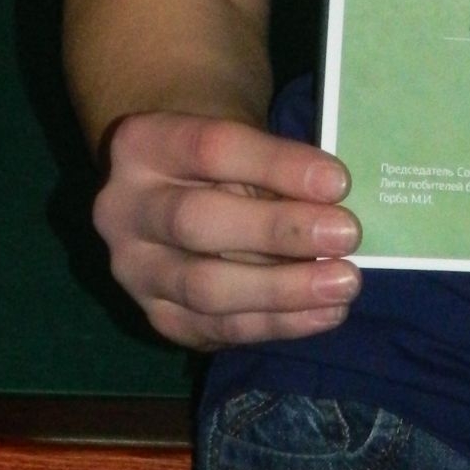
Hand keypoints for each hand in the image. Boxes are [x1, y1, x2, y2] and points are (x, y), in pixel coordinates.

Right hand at [93, 112, 362, 350]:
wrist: (174, 187)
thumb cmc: (222, 157)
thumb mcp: (241, 139)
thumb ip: (278, 165)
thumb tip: (337, 203)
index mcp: (141, 143)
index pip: (212, 148)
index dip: (278, 165)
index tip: (338, 181)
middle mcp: (123, 209)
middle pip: (198, 222)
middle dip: (279, 231)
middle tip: (346, 234)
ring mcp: (134, 271)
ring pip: (205, 288)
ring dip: (283, 290)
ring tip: (343, 282)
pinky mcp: (156, 317)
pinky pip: (217, 329)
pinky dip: (276, 324)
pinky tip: (323, 313)